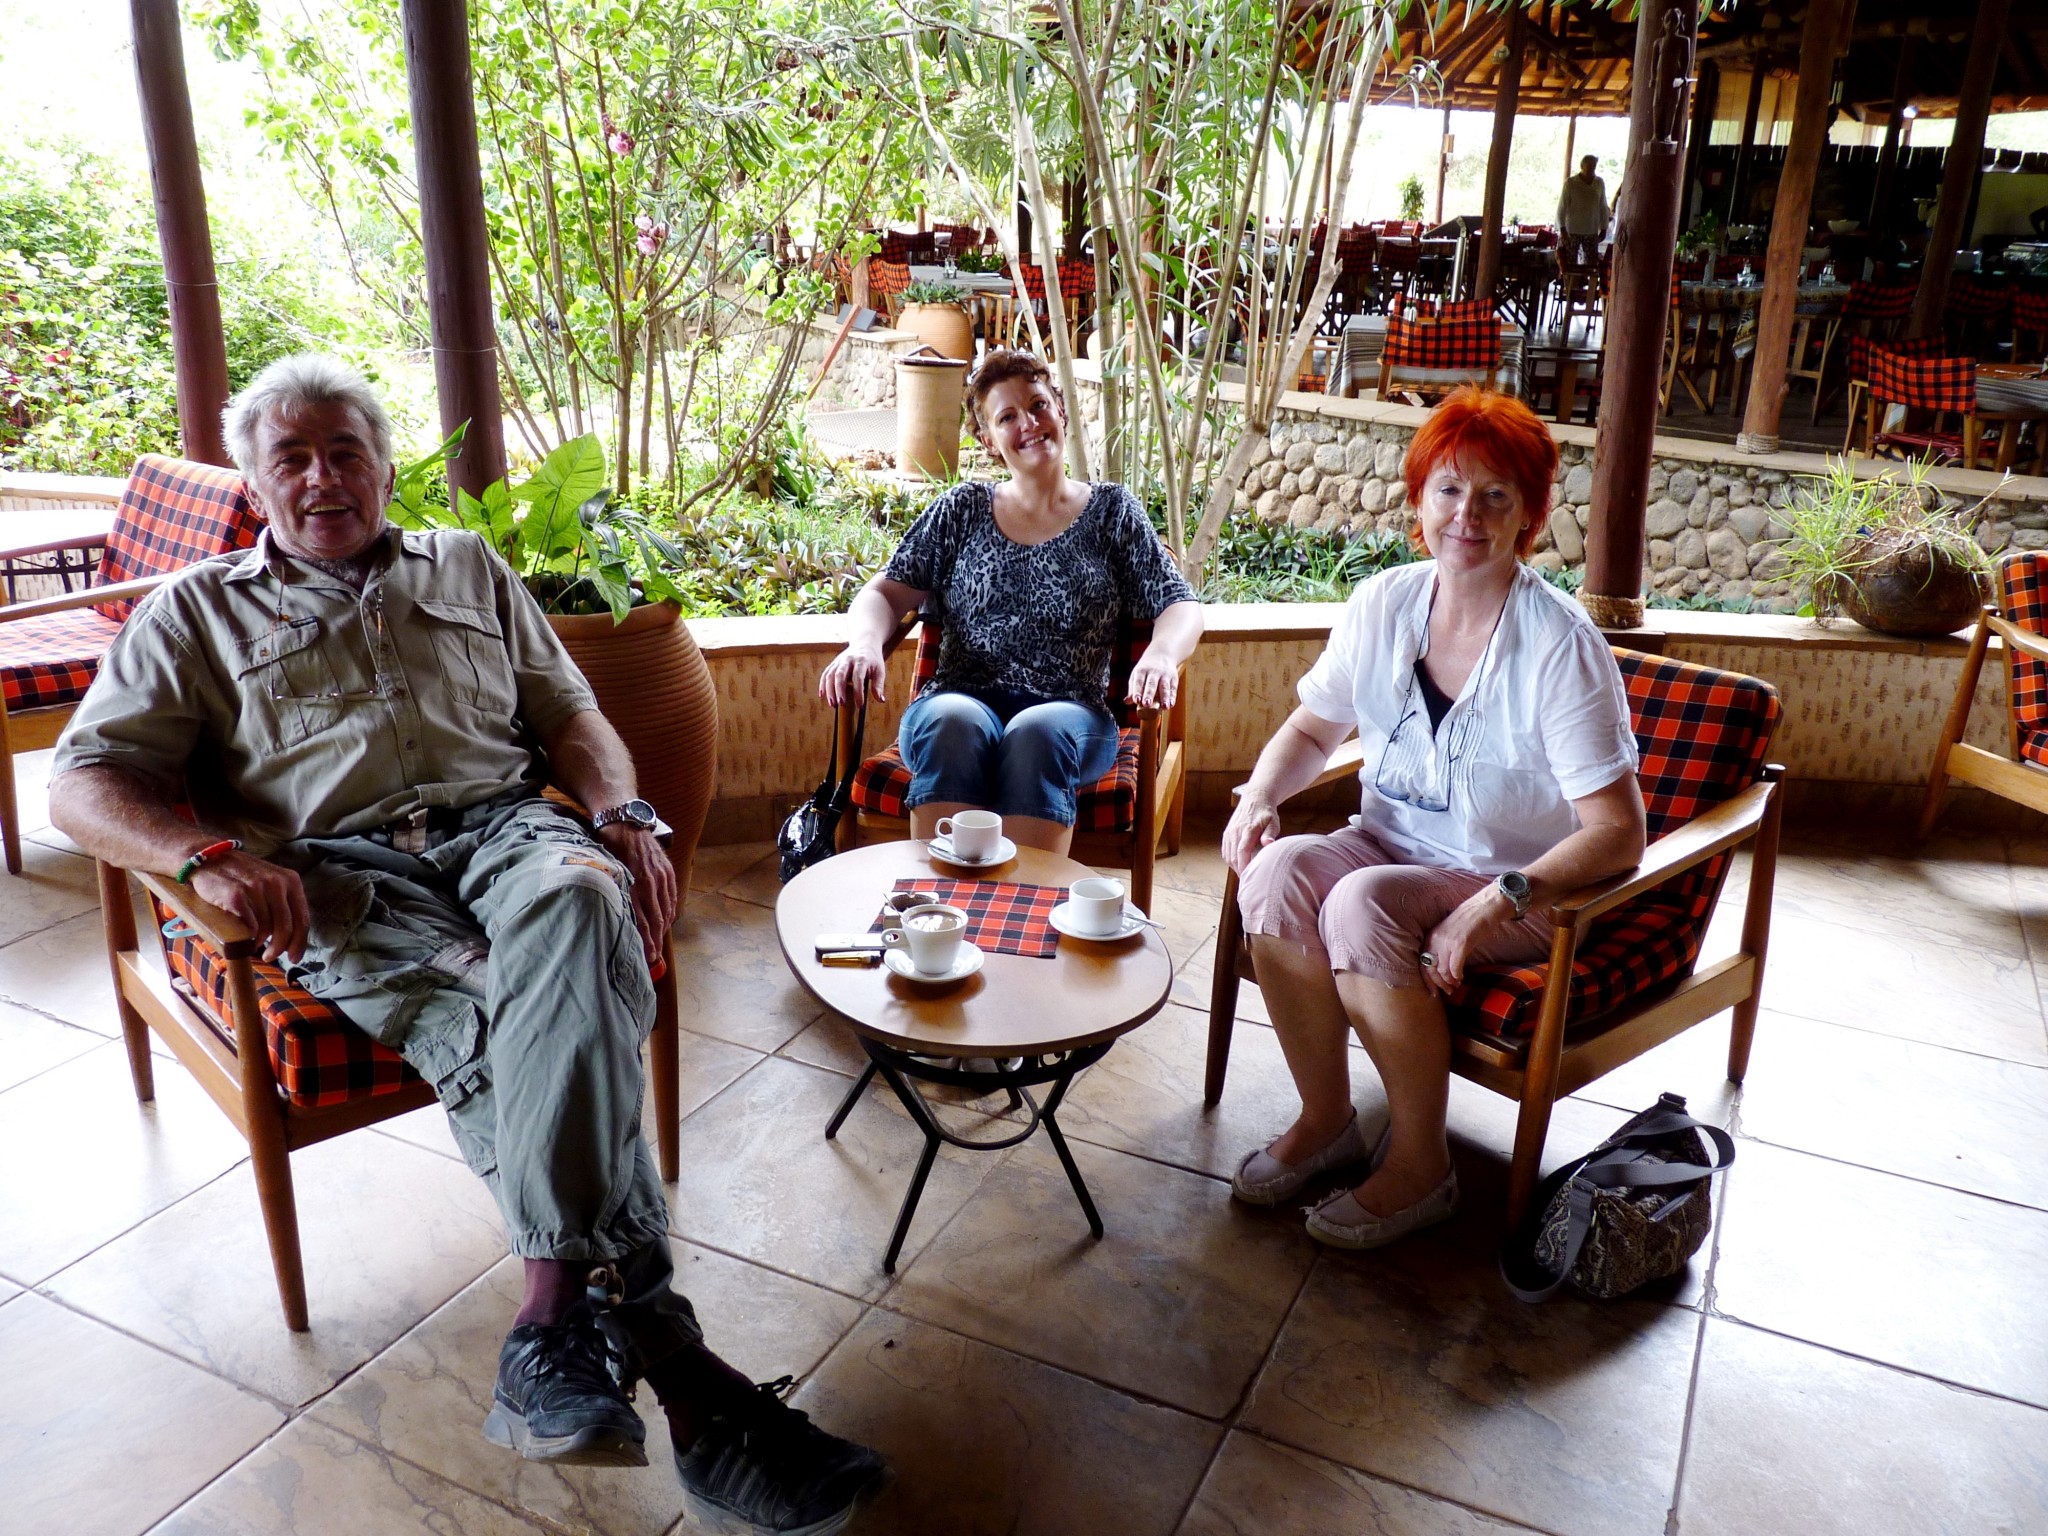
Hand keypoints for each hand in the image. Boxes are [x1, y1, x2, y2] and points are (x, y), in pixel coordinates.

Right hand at [189, 851, 310, 965]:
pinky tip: (247, 939)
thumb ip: (284, 903)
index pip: (302, 918)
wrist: (209, 859)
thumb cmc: (242, 876)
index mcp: (291, 880)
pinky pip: (249, 925)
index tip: (294, 958)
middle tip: (271, 957)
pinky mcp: (236, 895)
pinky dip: (250, 937)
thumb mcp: (271, 882)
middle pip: (287, 926)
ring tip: (256, 945)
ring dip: (262, 942)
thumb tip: (293, 937)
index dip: (300, 942)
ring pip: (268, 928)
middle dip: (280, 948)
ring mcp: (256, 887)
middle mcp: (276, 882)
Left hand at [596, 824, 677, 965]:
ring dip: (663, 930)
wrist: (623, 822)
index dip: (646, 942)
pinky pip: (671, 897)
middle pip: (656, 920)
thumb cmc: (607, 848)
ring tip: (659, 944)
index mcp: (632, 885)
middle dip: (656, 942)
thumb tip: (614, 921)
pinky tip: (666, 922)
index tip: (648, 958)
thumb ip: (613, 895)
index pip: (643, 922)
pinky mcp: (667, 870)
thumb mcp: (605, 873)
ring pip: (666, 910)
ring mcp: (660, 876)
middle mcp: (649, 882)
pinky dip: (669, 912)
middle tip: (654, 960)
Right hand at [819, 645, 885, 707]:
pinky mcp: (834, 663)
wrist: (865, 644)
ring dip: (829, 690)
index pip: (858, 678)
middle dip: (839, 690)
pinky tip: (822, 695)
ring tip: (832, 704)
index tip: (860, 705)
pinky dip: (822, 684)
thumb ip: (879, 685)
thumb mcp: (879, 671)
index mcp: (861, 661)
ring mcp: (839, 661)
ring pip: (830, 674)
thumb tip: (880, 700)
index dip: (858, 692)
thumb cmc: (873, 660)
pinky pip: (826, 673)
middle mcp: (848, 660)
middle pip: (840, 674)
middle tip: (841, 703)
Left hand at [1124, 652, 1179, 710]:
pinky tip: (1170, 705)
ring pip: (1164, 686)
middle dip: (1149, 694)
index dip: (1137, 691)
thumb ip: (1132, 689)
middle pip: (1151, 684)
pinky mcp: (1173, 678)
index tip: (1136, 700)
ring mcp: (1164, 675)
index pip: (1139, 682)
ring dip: (1165, 697)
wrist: (1162, 654)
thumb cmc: (1146, 670)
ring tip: (1164, 707)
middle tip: (1146, 704)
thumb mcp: (1136, 675)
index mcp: (1141, 671)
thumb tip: (1127, 701)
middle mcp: (1153, 672)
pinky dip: (1172, 697)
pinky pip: (1173, 689)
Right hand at [1221, 790, 1280, 875]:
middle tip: (1249, 882)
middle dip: (1240, 871)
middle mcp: (1235, 831)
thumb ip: (1270, 833)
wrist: (1255, 798)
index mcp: (1248, 829)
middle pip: (1233, 857)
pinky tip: (1239, 865)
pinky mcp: (1226, 834)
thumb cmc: (1266, 813)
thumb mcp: (1273, 821)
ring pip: (1228, 856)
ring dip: (1235, 867)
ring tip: (1245, 875)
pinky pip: (1225, 852)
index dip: (1244, 866)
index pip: (1242, 851)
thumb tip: (1268, 843)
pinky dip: (1231, 861)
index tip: (1249, 878)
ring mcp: (1229, 833)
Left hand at [1419, 885, 1514, 996]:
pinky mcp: (1460, 943)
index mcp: (1431, 937)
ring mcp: (1447, 941)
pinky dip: (1457, 975)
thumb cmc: (1469, 922)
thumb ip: (1442, 948)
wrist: (1483, 907)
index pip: (1422, 964)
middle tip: (1448, 991)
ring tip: (1456, 986)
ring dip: (1450, 982)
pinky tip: (1461, 978)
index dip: (1427, 981)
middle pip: (1430, 969)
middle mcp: (1435, 939)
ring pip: (1442, 970)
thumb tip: (1442, 970)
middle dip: (1439, 984)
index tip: (1434, 992)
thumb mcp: (1448, 934)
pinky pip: (1454, 966)